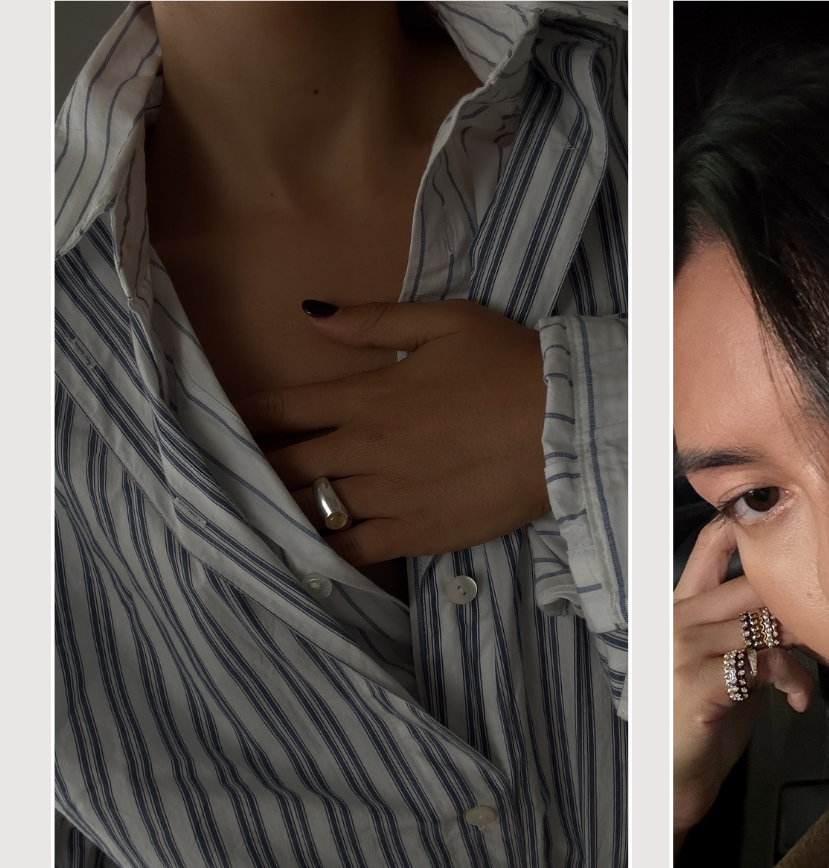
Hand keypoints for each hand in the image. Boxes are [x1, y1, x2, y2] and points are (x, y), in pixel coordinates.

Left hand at [234, 299, 549, 565]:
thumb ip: (374, 321)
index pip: (283, 409)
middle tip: (233, 477)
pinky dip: (325, 550)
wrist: (565, 426)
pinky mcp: (416, 532)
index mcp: (368, 396)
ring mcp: (388, 494)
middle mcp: (366, 448)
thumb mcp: (447, 322)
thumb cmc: (510, 366)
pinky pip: (352, 548)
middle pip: (285, 464)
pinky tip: (308, 551)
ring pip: (311, 508)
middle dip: (254, 469)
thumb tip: (310, 316)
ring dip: (282, 509)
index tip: (224, 426)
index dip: (245, 418)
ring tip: (261, 515)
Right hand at [672, 518, 818, 854]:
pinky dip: (793, 680)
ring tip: (817, 683)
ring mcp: (684, 648)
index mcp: (684, 604)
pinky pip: (764, 661)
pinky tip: (797, 701)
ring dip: (809, 652)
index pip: (714, 539)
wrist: (675, 779)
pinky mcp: (697, 682)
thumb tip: (812, 605)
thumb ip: (756, 626)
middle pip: (760, 582)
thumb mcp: (732, 660)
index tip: (804, 555)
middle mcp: (679, 617)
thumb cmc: (709, 718)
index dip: (756, 531)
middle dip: (810, 611)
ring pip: (769, 621)